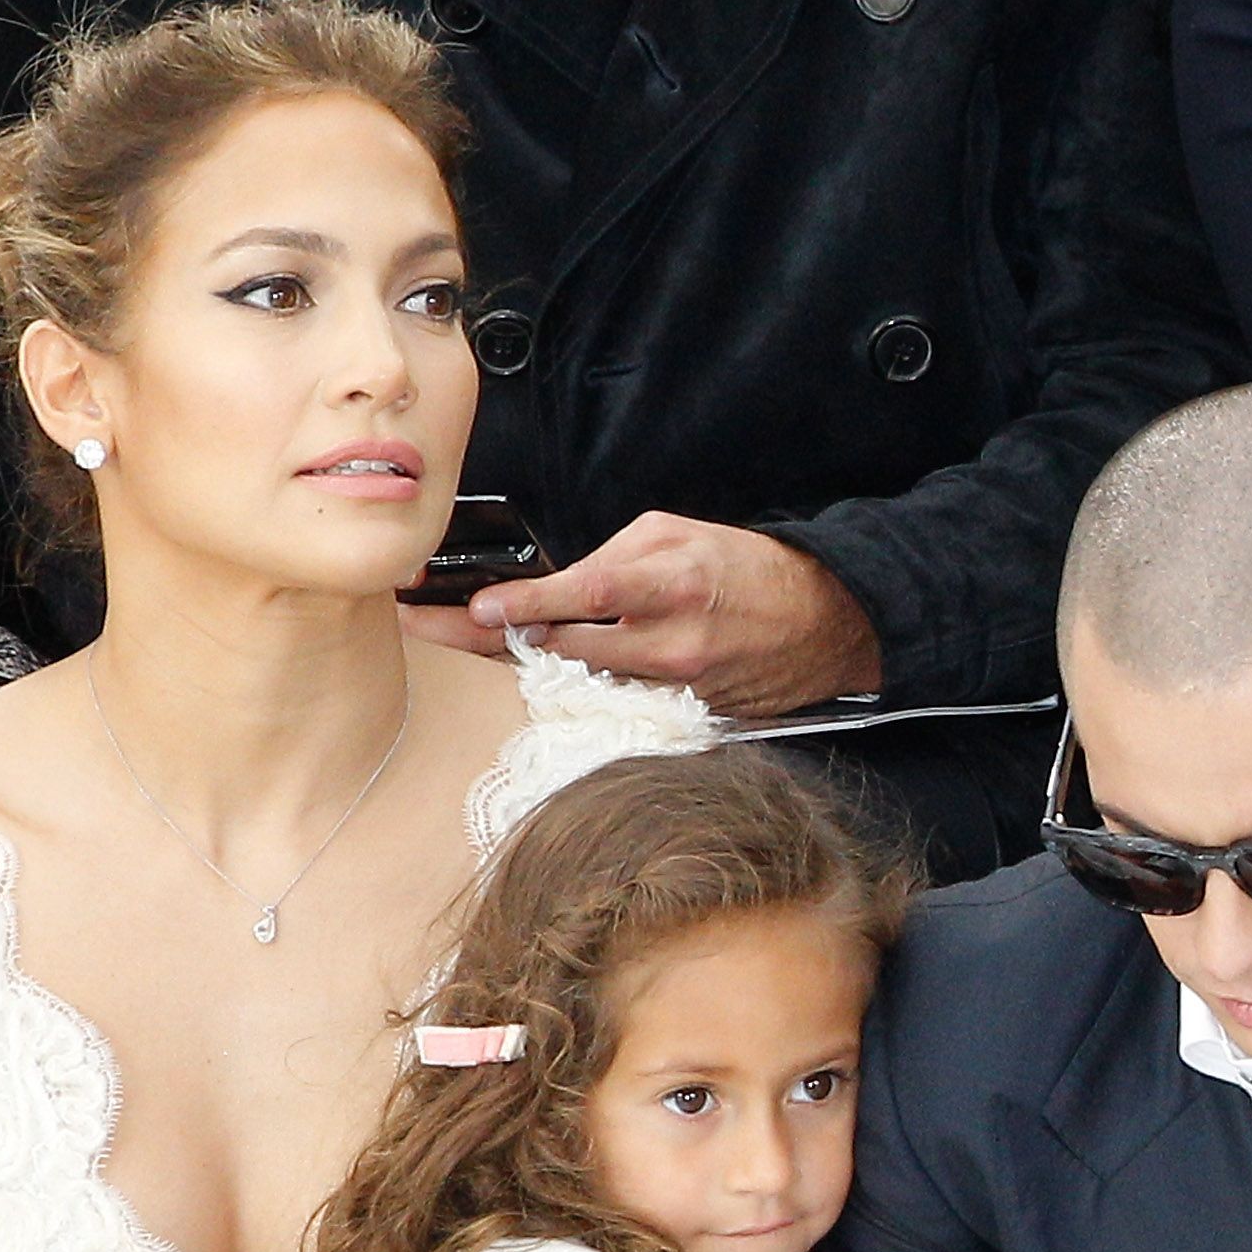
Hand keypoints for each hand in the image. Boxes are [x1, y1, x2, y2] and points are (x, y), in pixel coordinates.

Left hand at [450, 512, 884, 715]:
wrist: (823, 621)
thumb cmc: (747, 569)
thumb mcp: (679, 534)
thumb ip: (614, 558)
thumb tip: (558, 587)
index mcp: (666, 581)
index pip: (579, 595)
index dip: (522, 606)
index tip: (475, 609)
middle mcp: (668, 642)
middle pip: (562, 650)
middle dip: (491, 638)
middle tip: (428, 625)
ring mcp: (674, 687)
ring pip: (580, 682)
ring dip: (524, 665)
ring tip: (463, 640)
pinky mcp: (682, 716)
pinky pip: (616, 703)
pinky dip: (579, 689)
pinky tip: (540, 677)